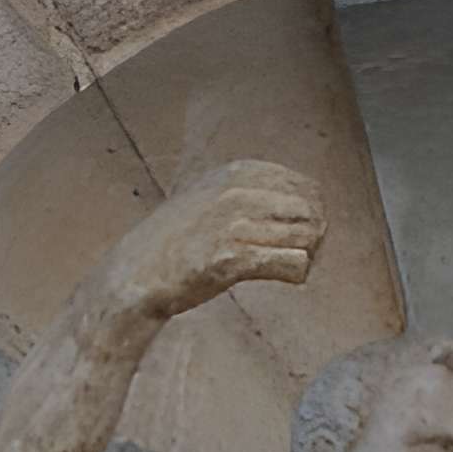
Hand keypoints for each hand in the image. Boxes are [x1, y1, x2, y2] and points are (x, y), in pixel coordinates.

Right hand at [109, 159, 325, 319]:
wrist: (136, 274)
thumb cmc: (176, 243)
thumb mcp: (209, 197)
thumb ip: (247, 191)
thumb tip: (299, 201)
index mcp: (236, 173)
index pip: (306, 187)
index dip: (312, 214)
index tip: (300, 236)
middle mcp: (237, 192)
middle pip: (312, 210)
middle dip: (316, 236)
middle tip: (303, 256)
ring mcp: (234, 224)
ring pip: (307, 237)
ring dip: (308, 257)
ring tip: (289, 268)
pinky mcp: (233, 258)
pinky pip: (293, 264)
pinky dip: (297, 274)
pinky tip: (286, 279)